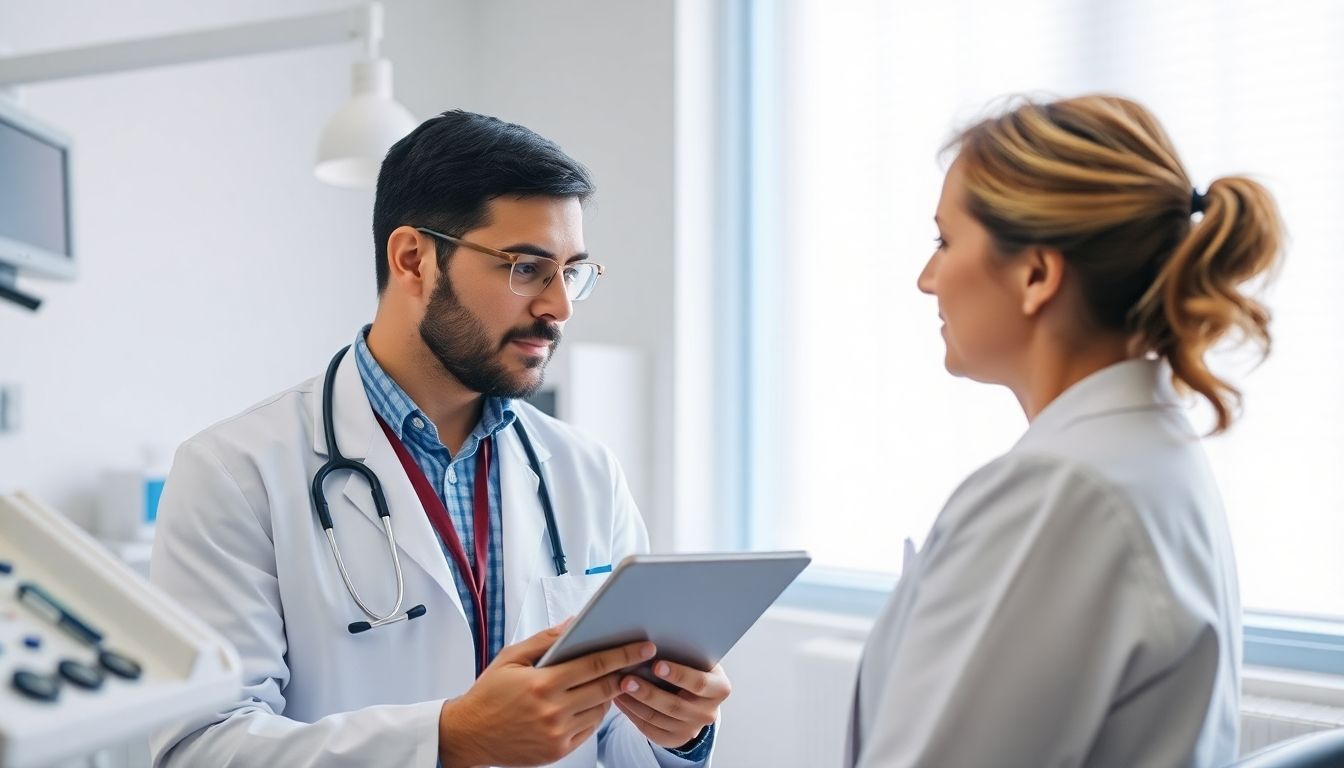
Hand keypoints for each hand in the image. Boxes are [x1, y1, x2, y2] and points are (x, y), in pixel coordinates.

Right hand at [438, 623, 657, 767]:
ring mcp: (557, 734)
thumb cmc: (488, 693)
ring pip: (600, 710)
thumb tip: (575, 622)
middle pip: (605, 688)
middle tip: (640, 661)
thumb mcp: (511, 658)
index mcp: (542, 683)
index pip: (595, 664)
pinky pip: (589, 729)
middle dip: (626, 672)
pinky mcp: (557, 750)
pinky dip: (595, 714)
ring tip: (612, 680)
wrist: (468, 734)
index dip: (623, 654)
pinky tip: (591, 701)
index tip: (643, 646)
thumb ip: (545, 640)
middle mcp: (553, 711)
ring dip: (610, 694)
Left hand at [614, 661, 730, 749]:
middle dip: (648, 692)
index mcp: (719, 689)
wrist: (698, 697)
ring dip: (634, 703)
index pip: (699, 683)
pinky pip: (649, 729)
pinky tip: (620, 700)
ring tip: (617, 688)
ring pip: (657, 719)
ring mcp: (691, 729)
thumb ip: (685, 653)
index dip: (678, 674)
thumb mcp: (698, 660)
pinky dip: (632, 714)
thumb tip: (653, 641)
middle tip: (626, 680)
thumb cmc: (694, 668)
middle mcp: (708, 713)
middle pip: (675, 705)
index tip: (656, 664)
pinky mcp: (674, 740)